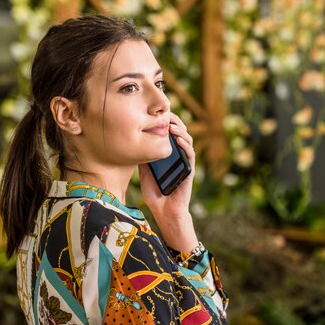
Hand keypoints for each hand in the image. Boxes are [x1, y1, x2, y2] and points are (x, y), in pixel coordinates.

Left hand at [139, 113, 197, 252]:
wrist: (165, 210)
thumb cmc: (155, 193)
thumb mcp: (144, 172)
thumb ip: (143, 158)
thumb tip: (134, 142)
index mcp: (167, 153)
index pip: (169, 132)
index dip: (165, 121)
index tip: (157, 113)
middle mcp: (178, 155)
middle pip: (180, 132)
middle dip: (174, 121)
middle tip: (165, 114)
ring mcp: (185, 161)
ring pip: (187, 140)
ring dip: (180, 131)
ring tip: (171, 125)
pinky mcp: (189, 170)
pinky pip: (190, 154)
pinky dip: (185, 145)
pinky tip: (178, 140)